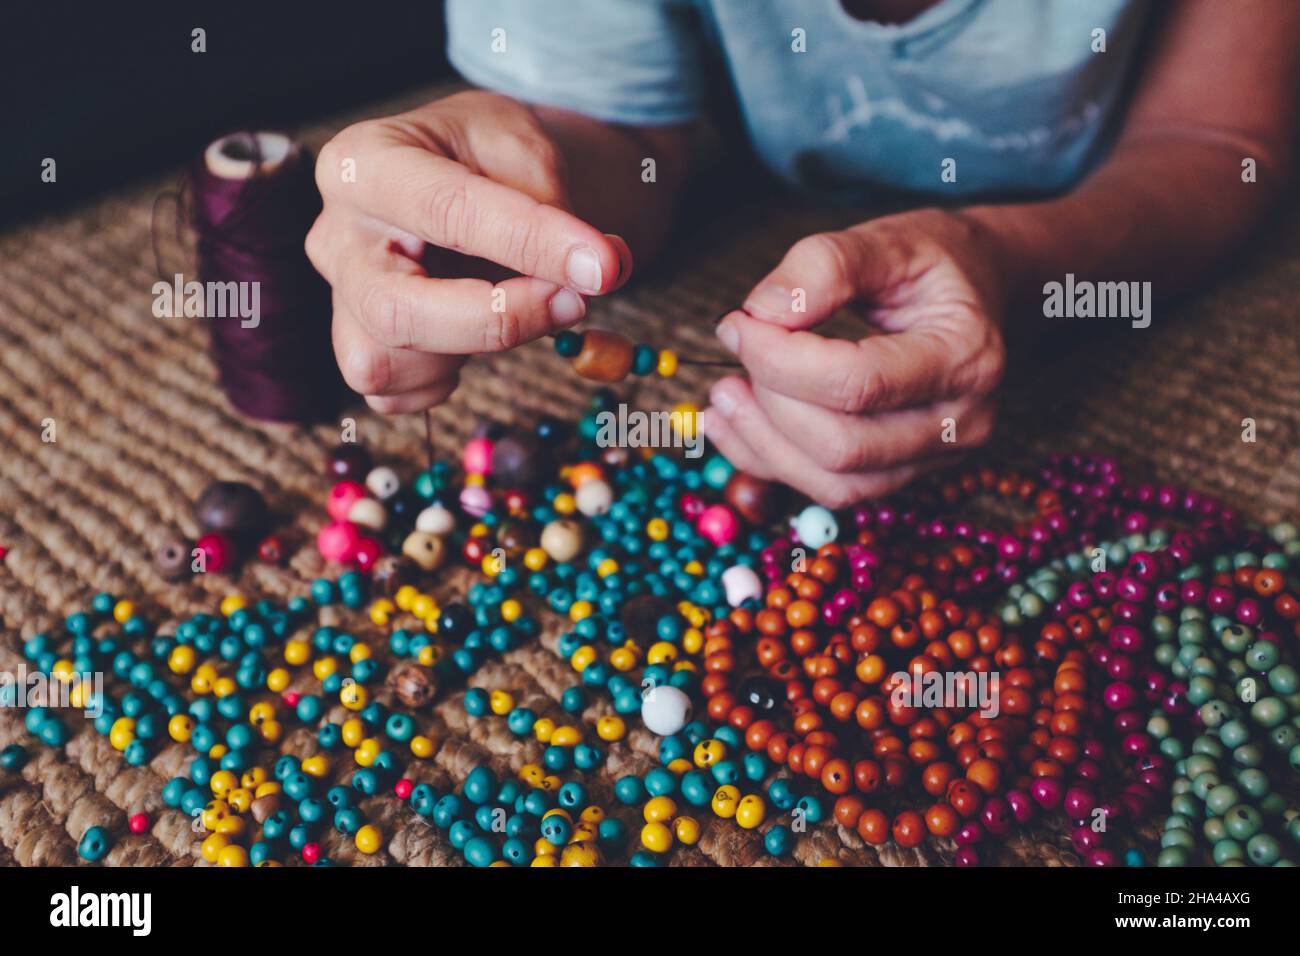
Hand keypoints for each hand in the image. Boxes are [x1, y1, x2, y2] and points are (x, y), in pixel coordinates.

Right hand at [306, 91, 631, 412]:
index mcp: (364, 163)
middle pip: (395, 309)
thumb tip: (599, 272)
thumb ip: (553, 205)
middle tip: (573, 301)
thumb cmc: (488, 155)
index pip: (445, 211)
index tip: (603, 265)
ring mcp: (341, 299)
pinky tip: (477, 334)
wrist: (468, 175)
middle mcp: (335, 235)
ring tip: (521, 306)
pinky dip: (444, 379)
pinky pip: (394, 395)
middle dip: (496, 320)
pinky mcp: (358, 346)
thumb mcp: (523, 145)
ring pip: (385, 364)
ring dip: (472, 351)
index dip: (529, 242)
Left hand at [701, 210, 1005, 507]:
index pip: (857, 382)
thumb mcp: (885, 240)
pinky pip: (829, 490)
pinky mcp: (903, 474)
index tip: (737, 324)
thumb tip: (759, 315)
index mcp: (966, 357)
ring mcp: (936, 459)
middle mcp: (962, 422)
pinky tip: (734, 424)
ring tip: (723, 392)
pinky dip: (771, 462)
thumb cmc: (933, 264)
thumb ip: (823, 266)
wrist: (978, 290)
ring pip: (833, 481)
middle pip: (841, 444)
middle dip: (770, 400)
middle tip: (736, 349)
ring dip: (763, 442)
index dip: (780, 360)